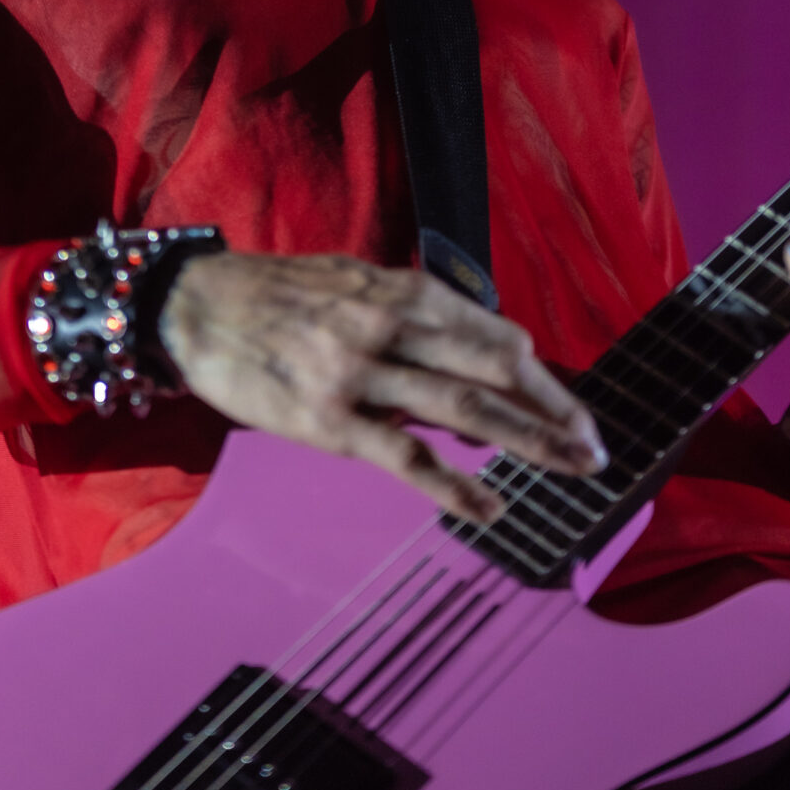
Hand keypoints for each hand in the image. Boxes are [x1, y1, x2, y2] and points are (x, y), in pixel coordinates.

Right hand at [159, 250, 607, 522]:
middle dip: (554, 411)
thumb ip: (409, 310)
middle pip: (494, 371)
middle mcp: (388, 326)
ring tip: (574, 470)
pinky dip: (454, 487)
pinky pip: (405, 457)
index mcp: (398, 290)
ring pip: (464, 410)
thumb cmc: (274, 295)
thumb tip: (472, 349)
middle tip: (597, 447)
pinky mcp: (328, 419)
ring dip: (529, 442)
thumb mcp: (351, 279)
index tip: (573, 409)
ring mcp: (359, 373)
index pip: (492, 335)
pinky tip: (491, 510)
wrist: (192, 305)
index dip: (541, 377)